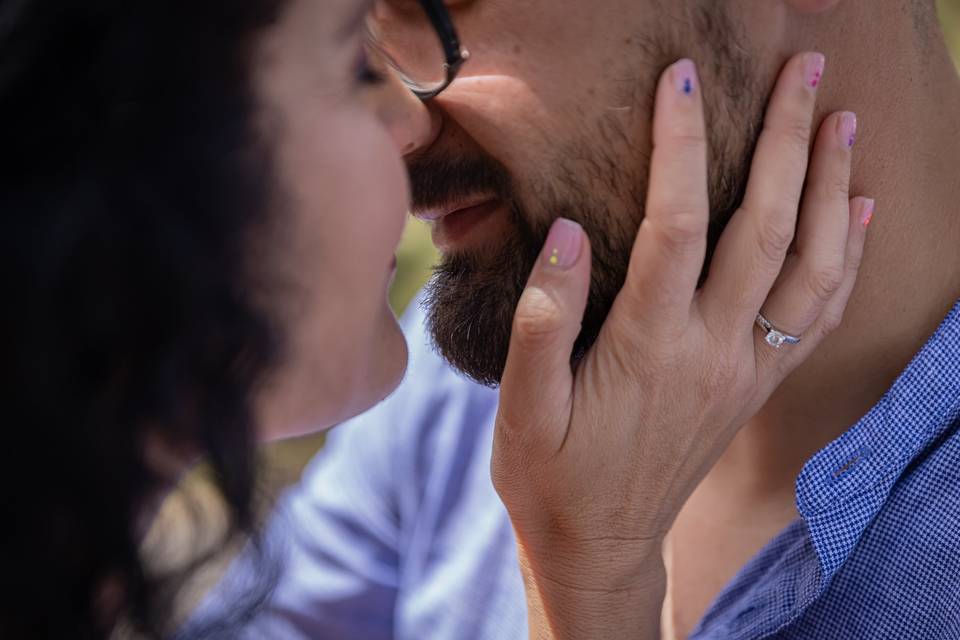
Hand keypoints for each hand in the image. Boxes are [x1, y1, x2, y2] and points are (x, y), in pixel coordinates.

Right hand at [493, 52, 871, 639]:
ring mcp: (743, 370)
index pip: (675, 226)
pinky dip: (847, 259)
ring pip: (810, 269)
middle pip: (764, 230)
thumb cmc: (549, 475)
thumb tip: (568, 229)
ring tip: (842, 122)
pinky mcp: (755, 386)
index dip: (680, 147)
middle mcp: (710, 352)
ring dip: (831, 190)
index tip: (681, 82)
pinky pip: (819, 315)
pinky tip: (856, 214)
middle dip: (786, 143)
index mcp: (648, 348)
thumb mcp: (521, 409)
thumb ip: (544, 320)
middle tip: (802, 72)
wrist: (600, 546)